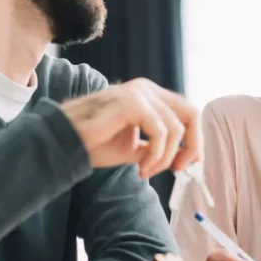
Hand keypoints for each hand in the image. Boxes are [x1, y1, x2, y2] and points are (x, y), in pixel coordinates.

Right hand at [61, 78, 201, 177]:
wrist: (65, 142)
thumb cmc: (95, 143)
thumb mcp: (135, 147)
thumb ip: (159, 147)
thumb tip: (187, 157)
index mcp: (150, 94)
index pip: (187, 113)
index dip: (195, 140)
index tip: (187, 165)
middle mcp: (147, 88)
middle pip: (191, 114)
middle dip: (192, 146)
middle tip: (179, 170)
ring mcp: (139, 92)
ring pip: (175, 129)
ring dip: (165, 158)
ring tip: (146, 171)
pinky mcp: (131, 103)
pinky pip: (160, 133)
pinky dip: (156, 156)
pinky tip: (140, 169)